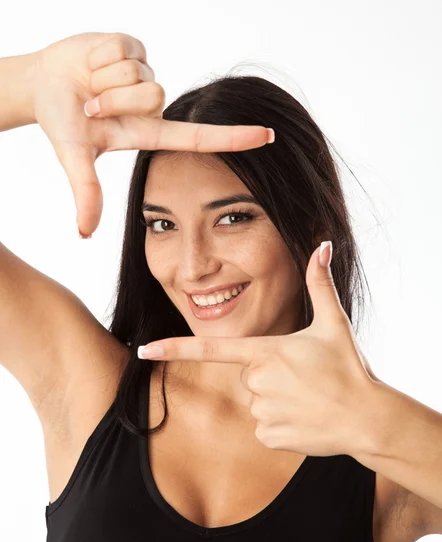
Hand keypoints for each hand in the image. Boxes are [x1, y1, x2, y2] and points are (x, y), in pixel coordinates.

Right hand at [31, 32, 270, 236]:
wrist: (43, 83)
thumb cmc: (63, 123)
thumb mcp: (75, 156)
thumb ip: (86, 192)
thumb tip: (84, 233)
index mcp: (150, 133)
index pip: (200, 136)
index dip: (234, 137)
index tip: (269, 136)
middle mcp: (153, 105)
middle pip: (153, 95)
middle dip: (112, 99)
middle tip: (92, 106)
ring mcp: (146, 75)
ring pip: (139, 72)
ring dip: (102, 79)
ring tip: (90, 87)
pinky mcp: (136, 47)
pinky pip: (125, 48)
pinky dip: (98, 55)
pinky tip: (92, 65)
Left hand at [138, 242, 380, 457]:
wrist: (368, 419)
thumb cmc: (349, 369)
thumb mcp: (334, 323)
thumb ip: (320, 283)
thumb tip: (322, 244)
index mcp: (265, 352)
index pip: (209, 349)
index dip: (173, 347)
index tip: (143, 349)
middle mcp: (257, 382)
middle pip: (248, 376)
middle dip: (269, 375)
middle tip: (304, 378)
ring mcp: (261, 412)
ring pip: (257, 402)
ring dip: (277, 400)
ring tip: (308, 398)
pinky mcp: (268, 437)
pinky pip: (264, 427)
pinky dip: (281, 423)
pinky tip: (305, 419)